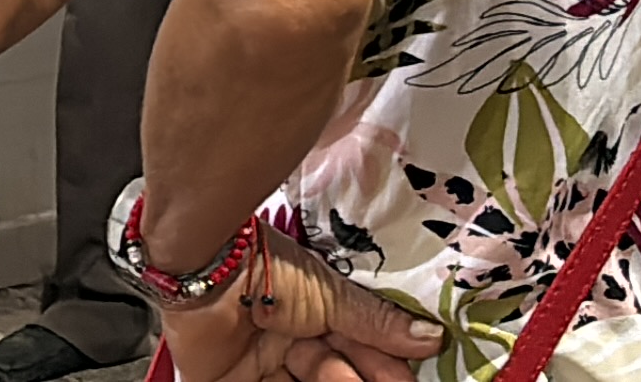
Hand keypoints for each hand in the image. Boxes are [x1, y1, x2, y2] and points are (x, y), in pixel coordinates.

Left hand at [156, 230, 442, 381]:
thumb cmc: (266, 269)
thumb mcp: (330, 295)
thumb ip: (376, 322)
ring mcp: (259, 365)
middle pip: (333, 372)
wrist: (207, 269)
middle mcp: (287, 341)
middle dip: (360, 377)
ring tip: (348, 379)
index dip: (382, 364)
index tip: (408, 376)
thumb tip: (432, 336)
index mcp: (309, 316)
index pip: (354, 347)